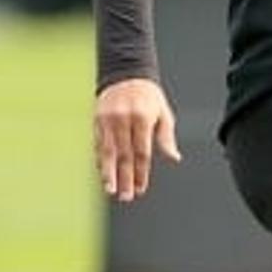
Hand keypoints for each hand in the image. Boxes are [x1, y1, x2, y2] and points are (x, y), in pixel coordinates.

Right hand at [94, 77, 180, 201]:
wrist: (127, 75)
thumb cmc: (150, 98)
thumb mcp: (164, 114)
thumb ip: (166, 137)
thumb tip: (174, 158)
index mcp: (143, 119)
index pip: (142, 152)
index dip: (142, 172)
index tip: (141, 188)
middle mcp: (123, 119)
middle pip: (124, 155)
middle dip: (125, 178)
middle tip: (126, 196)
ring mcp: (108, 119)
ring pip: (107, 152)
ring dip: (109, 173)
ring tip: (111, 190)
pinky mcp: (97, 120)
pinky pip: (98, 144)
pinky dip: (101, 160)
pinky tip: (103, 173)